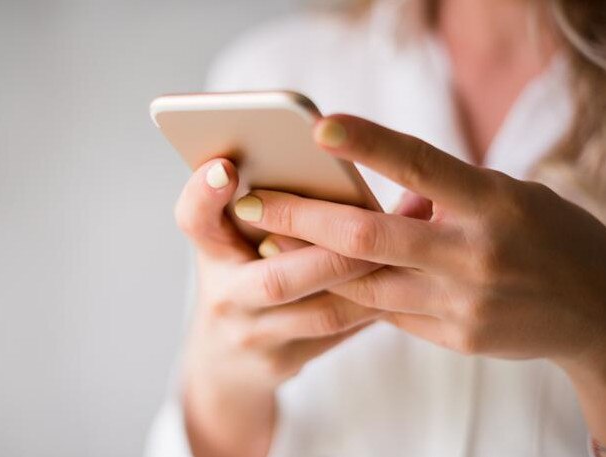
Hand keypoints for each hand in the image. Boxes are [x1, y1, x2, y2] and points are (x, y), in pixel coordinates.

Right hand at [175, 158, 380, 456]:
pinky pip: (337, 333)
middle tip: (380, 223)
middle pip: (278, 278)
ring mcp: (251, 336)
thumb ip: (271, 210)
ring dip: (369, 281)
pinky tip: (402, 285)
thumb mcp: (239, 243)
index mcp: (210, 252)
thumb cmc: (242, 278)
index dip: (203, 194)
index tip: (226, 168)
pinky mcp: (280, 363)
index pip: (194, 219)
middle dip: (336, 254)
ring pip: (322, 312)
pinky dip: (371, 306)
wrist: (225, 361)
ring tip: (408, 251)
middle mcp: (223, 296)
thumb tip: (339, 172)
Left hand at [232, 114, 605, 439]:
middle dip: (301, 216)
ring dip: (309, 261)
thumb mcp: (508, 197)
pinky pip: (387, 312)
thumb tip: (386, 198)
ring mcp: (463, 304)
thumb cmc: (549, 236)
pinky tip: (318, 277)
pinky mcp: (454, 337)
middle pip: (369, 237)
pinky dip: (351, 291)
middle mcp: (476, 255)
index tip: (318, 127)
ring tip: (266, 240)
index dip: (370, 144)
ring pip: (364, 284)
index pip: (423, 165)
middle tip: (250, 200)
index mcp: (496, 203)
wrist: (597, 311)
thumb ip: (445, 196)